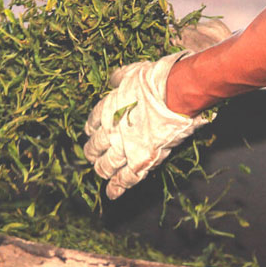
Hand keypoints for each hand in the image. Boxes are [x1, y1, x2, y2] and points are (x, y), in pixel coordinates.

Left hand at [83, 21, 229, 199]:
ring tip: (100, 172)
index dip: (91, 128)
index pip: (92, 123)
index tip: (91, 131)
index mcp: (107, 110)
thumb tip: (114, 78)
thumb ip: (120, 77)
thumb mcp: (132, 72)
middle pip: (95, 146)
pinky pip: (126, 179)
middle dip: (92, 151)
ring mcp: (125, 149)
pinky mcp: (141, 161)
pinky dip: (117, 188)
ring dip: (102, 169)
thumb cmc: (156, 80)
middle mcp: (111, 132)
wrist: (174, 95)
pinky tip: (111, 194)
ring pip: (106, 165)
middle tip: (92, 154)